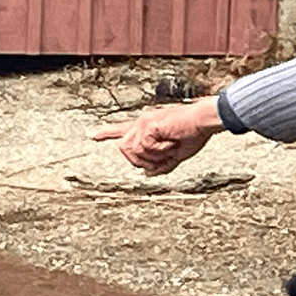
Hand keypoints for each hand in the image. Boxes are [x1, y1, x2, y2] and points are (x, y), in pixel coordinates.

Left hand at [91, 97, 222, 175]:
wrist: (203, 122)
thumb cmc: (194, 134)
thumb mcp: (176, 155)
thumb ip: (160, 164)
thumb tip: (146, 173)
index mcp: (147, 127)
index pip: (122, 130)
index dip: (106, 133)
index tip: (91, 134)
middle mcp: (141, 123)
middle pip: (125, 150)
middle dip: (143, 161)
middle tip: (165, 157)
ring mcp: (143, 123)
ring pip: (133, 152)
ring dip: (154, 157)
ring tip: (170, 148)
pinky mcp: (148, 125)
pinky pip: (144, 148)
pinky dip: (160, 151)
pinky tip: (171, 142)